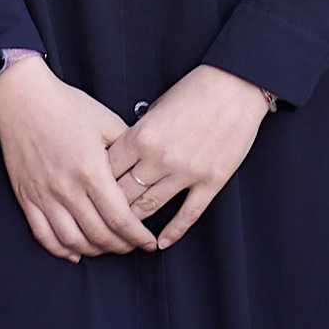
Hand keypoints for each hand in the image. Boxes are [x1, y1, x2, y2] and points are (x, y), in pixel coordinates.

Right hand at [0, 55, 157, 261]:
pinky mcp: (27, 197)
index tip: (148, 242)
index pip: (120, 218)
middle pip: (99, 235)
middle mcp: (67, 189)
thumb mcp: (106, 121)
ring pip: (73, 241)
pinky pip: (44, 235)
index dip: (138, 237)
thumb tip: (144, 168)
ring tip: (108, 247)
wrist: (23, 99)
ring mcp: (45, 196)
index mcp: (91, 171)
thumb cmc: (66, 106)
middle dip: (121, 246)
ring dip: (95, 250)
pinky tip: (75, 252)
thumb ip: (127, 149)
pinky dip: (61, 250)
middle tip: (133, 245)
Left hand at [104, 64, 270, 246]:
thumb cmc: (196, 89)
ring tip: (126, 232)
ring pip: (150, 206)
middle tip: (102, 216)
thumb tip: (124, 153)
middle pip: (123, 193)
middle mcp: (160, 158)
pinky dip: (173, 232)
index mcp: (142, 135)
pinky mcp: (210, 181)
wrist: (237, 86)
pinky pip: (188, 214)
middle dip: (109, 206)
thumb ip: (139, 132)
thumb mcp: (158, 105)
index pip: (107, 169)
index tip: (91, 190)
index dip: (96, 181)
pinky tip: (161, 242)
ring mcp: (186, 173)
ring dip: (135, 222)